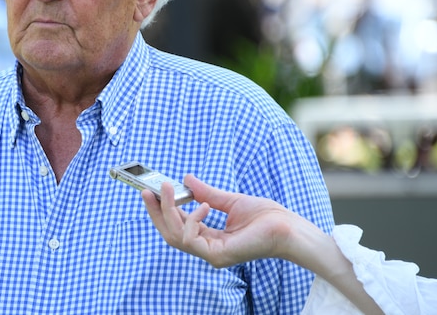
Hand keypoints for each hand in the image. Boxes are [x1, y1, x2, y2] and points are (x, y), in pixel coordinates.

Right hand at [143, 174, 295, 267]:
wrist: (288, 227)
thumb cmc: (266, 217)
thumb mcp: (230, 200)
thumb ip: (207, 193)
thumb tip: (186, 179)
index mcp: (209, 238)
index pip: (177, 227)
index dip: (162, 210)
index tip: (152, 191)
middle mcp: (207, 249)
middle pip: (170, 234)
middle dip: (156, 212)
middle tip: (148, 191)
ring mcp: (211, 255)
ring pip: (175, 236)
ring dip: (168, 211)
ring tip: (168, 189)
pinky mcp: (218, 256)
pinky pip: (190, 238)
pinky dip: (191, 219)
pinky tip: (203, 205)